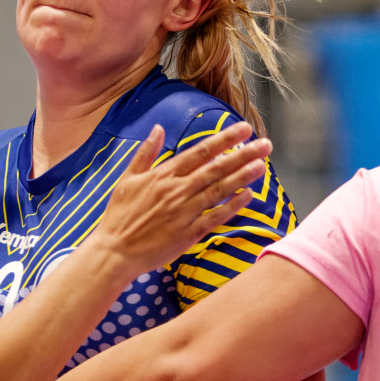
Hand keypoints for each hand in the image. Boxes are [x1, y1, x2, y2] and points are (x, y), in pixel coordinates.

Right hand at [90, 122, 270, 273]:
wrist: (114, 252)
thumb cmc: (118, 216)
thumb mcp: (127, 179)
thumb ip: (145, 153)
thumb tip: (157, 128)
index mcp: (163, 175)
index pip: (199, 152)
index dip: (224, 139)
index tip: (243, 129)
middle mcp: (177, 190)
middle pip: (216, 168)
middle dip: (243, 154)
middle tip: (265, 144)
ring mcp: (184, 212)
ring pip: (219, 190)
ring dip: (242, 177)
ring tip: (262, 165)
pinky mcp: (188, 234)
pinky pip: (215, 217)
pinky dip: (232, 206)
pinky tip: (249, 196)